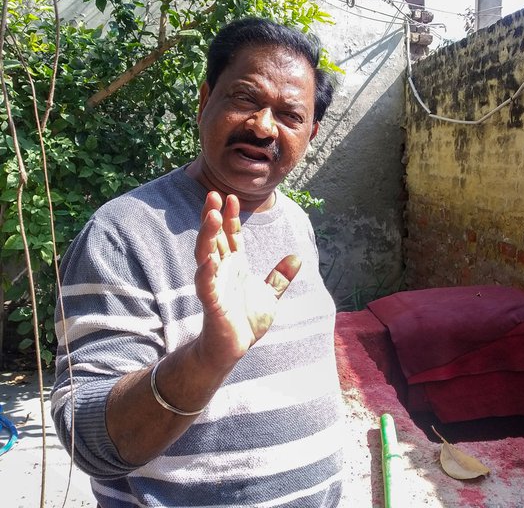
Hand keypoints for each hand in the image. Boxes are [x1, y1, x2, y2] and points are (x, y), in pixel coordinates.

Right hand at [193, 192, 300, 369]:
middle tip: (213, 194)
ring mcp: (214, 285)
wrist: (233, 349)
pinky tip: (209, 259)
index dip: (230, 217)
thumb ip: (280, 276)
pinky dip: (206, 272)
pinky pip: (206, 284)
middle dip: (212, 217)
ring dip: (208, 235)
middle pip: (214, 239)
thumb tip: (297, 257)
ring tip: (211, 215)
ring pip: (206, 255)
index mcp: (235, 267)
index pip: (231, 236)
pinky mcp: (211, 303)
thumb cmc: (245, 321)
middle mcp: (222, 271)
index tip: (231, 197)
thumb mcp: (270, 295)